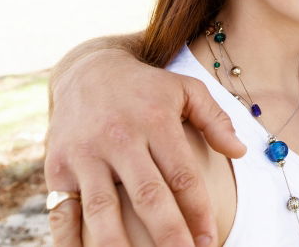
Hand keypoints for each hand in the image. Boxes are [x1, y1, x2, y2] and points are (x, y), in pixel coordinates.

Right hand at [45, 47, 245, 246]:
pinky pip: (62, 213)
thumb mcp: (186, 89)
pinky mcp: (58, 167)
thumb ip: (215, 119)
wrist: (87, 69)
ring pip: (103, 210)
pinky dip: (69, 243)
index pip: (181, 175)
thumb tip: (240, 151)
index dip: (197, 212)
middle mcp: (120, 138)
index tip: (209, 240)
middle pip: (147, 196)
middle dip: (168, 235)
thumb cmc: (146, 87)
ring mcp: (85, 154)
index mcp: (155, 121)